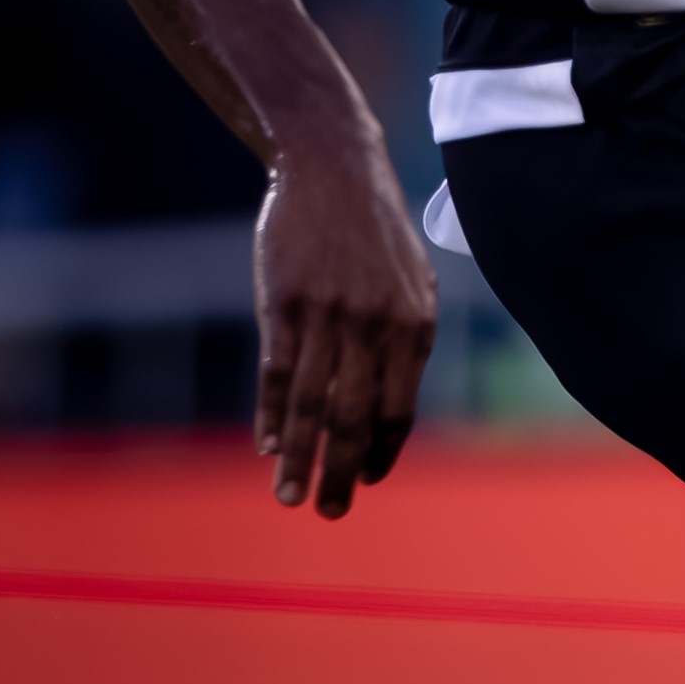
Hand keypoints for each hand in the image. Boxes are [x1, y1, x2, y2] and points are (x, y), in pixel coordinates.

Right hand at [255, 137, 434, 518]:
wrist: (336, 170)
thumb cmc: (375, 235)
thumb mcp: (414, 283)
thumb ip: (407, 341)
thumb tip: (392, 403)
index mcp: (416, 328)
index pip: (400, 410)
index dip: (383, 452)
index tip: (369, 482)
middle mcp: (377, 328)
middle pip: (356, 418)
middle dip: (343, 473)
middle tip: (330, 513)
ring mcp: (329, 316)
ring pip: (312, 405)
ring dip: (300, 458)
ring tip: (289, 497)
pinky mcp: (285, 304)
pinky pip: (278, 373)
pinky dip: (272, 415)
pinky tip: (267, 448)